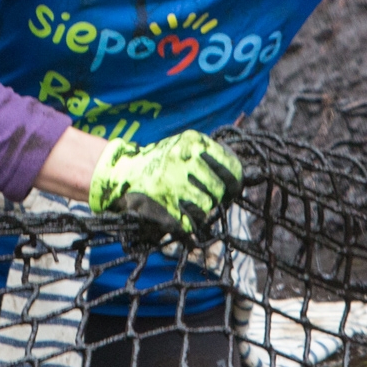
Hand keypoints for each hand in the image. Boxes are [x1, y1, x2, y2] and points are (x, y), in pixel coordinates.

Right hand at [88, 131, 241, 238]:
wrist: (121, 171)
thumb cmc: (161, 162)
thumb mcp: (185, 149)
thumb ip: (212, 159)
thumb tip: (245, 178)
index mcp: (193, 142)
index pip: (231, 167)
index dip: (234, 181)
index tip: (231, 188)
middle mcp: (184, 159)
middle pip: (219, 191)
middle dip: (214, 198)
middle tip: (201, 196)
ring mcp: (171, 181)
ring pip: (205, 207)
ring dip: (199, 211)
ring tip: (186, 204)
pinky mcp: (161, 203)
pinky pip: (188, 222)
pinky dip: (185, 224)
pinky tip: (178, 215)